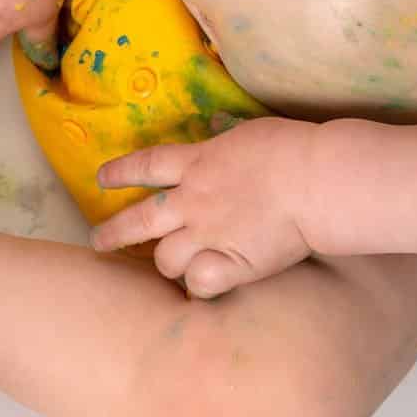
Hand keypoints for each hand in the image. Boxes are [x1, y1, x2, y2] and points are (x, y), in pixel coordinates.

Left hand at [88, 116, 319, 296]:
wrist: (318, 179)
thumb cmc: (293, 149)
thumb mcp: (249, 134)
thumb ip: (226, 142)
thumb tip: (217, 132)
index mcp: (198, 164)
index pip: (146, 166)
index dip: (120, 172)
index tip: (101, 179)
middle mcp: (193, 201)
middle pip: (139, 220)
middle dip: (113, 233)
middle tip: (98, 242)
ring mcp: (208, 234)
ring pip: (165, 258)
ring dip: (166, 262)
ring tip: (170, 265)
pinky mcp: (231, 262)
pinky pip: (198, 282)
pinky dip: (199, 284)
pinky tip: (206, 281)